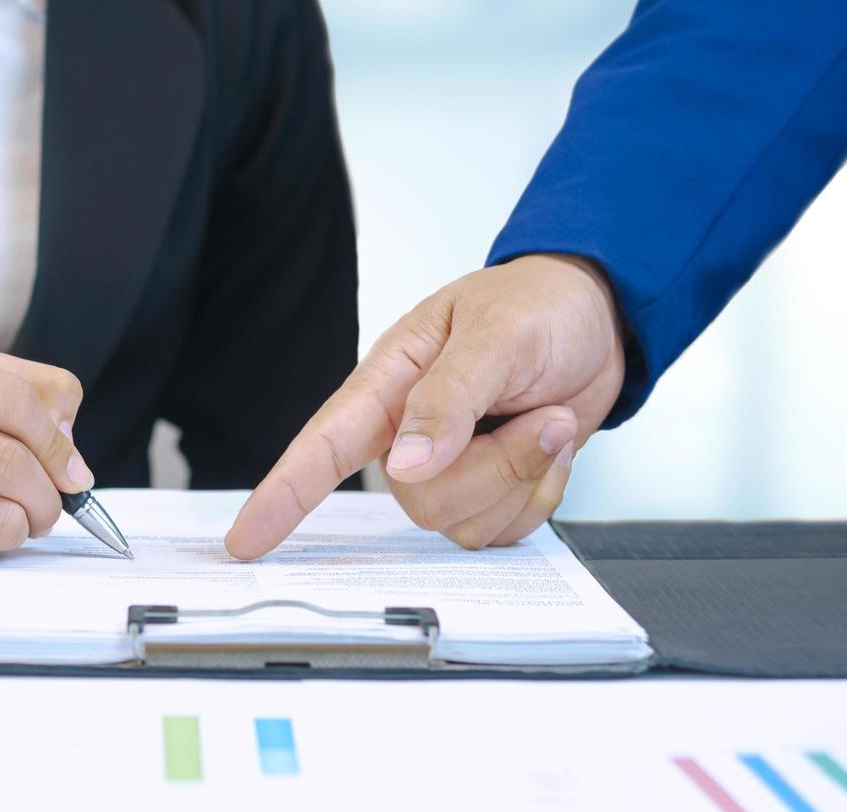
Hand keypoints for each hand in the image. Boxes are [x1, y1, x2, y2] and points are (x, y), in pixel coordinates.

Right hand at [225, 254, 625, 558]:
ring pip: (462, 523)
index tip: (246, 540)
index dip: (281, 495)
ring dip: (524, 476)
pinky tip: (549, 448)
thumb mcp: (498, 334)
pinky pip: (503, 531)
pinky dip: (542, 495)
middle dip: (494, 469)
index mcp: (389, 382)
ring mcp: (450, 467)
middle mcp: (408, 433)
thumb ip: (448, 398)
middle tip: (540, 416)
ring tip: (547, 419)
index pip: (322, 444)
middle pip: (418, 500)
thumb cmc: (538, 305)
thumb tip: (406, 464)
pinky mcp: (490, 489)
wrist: (599, 318)